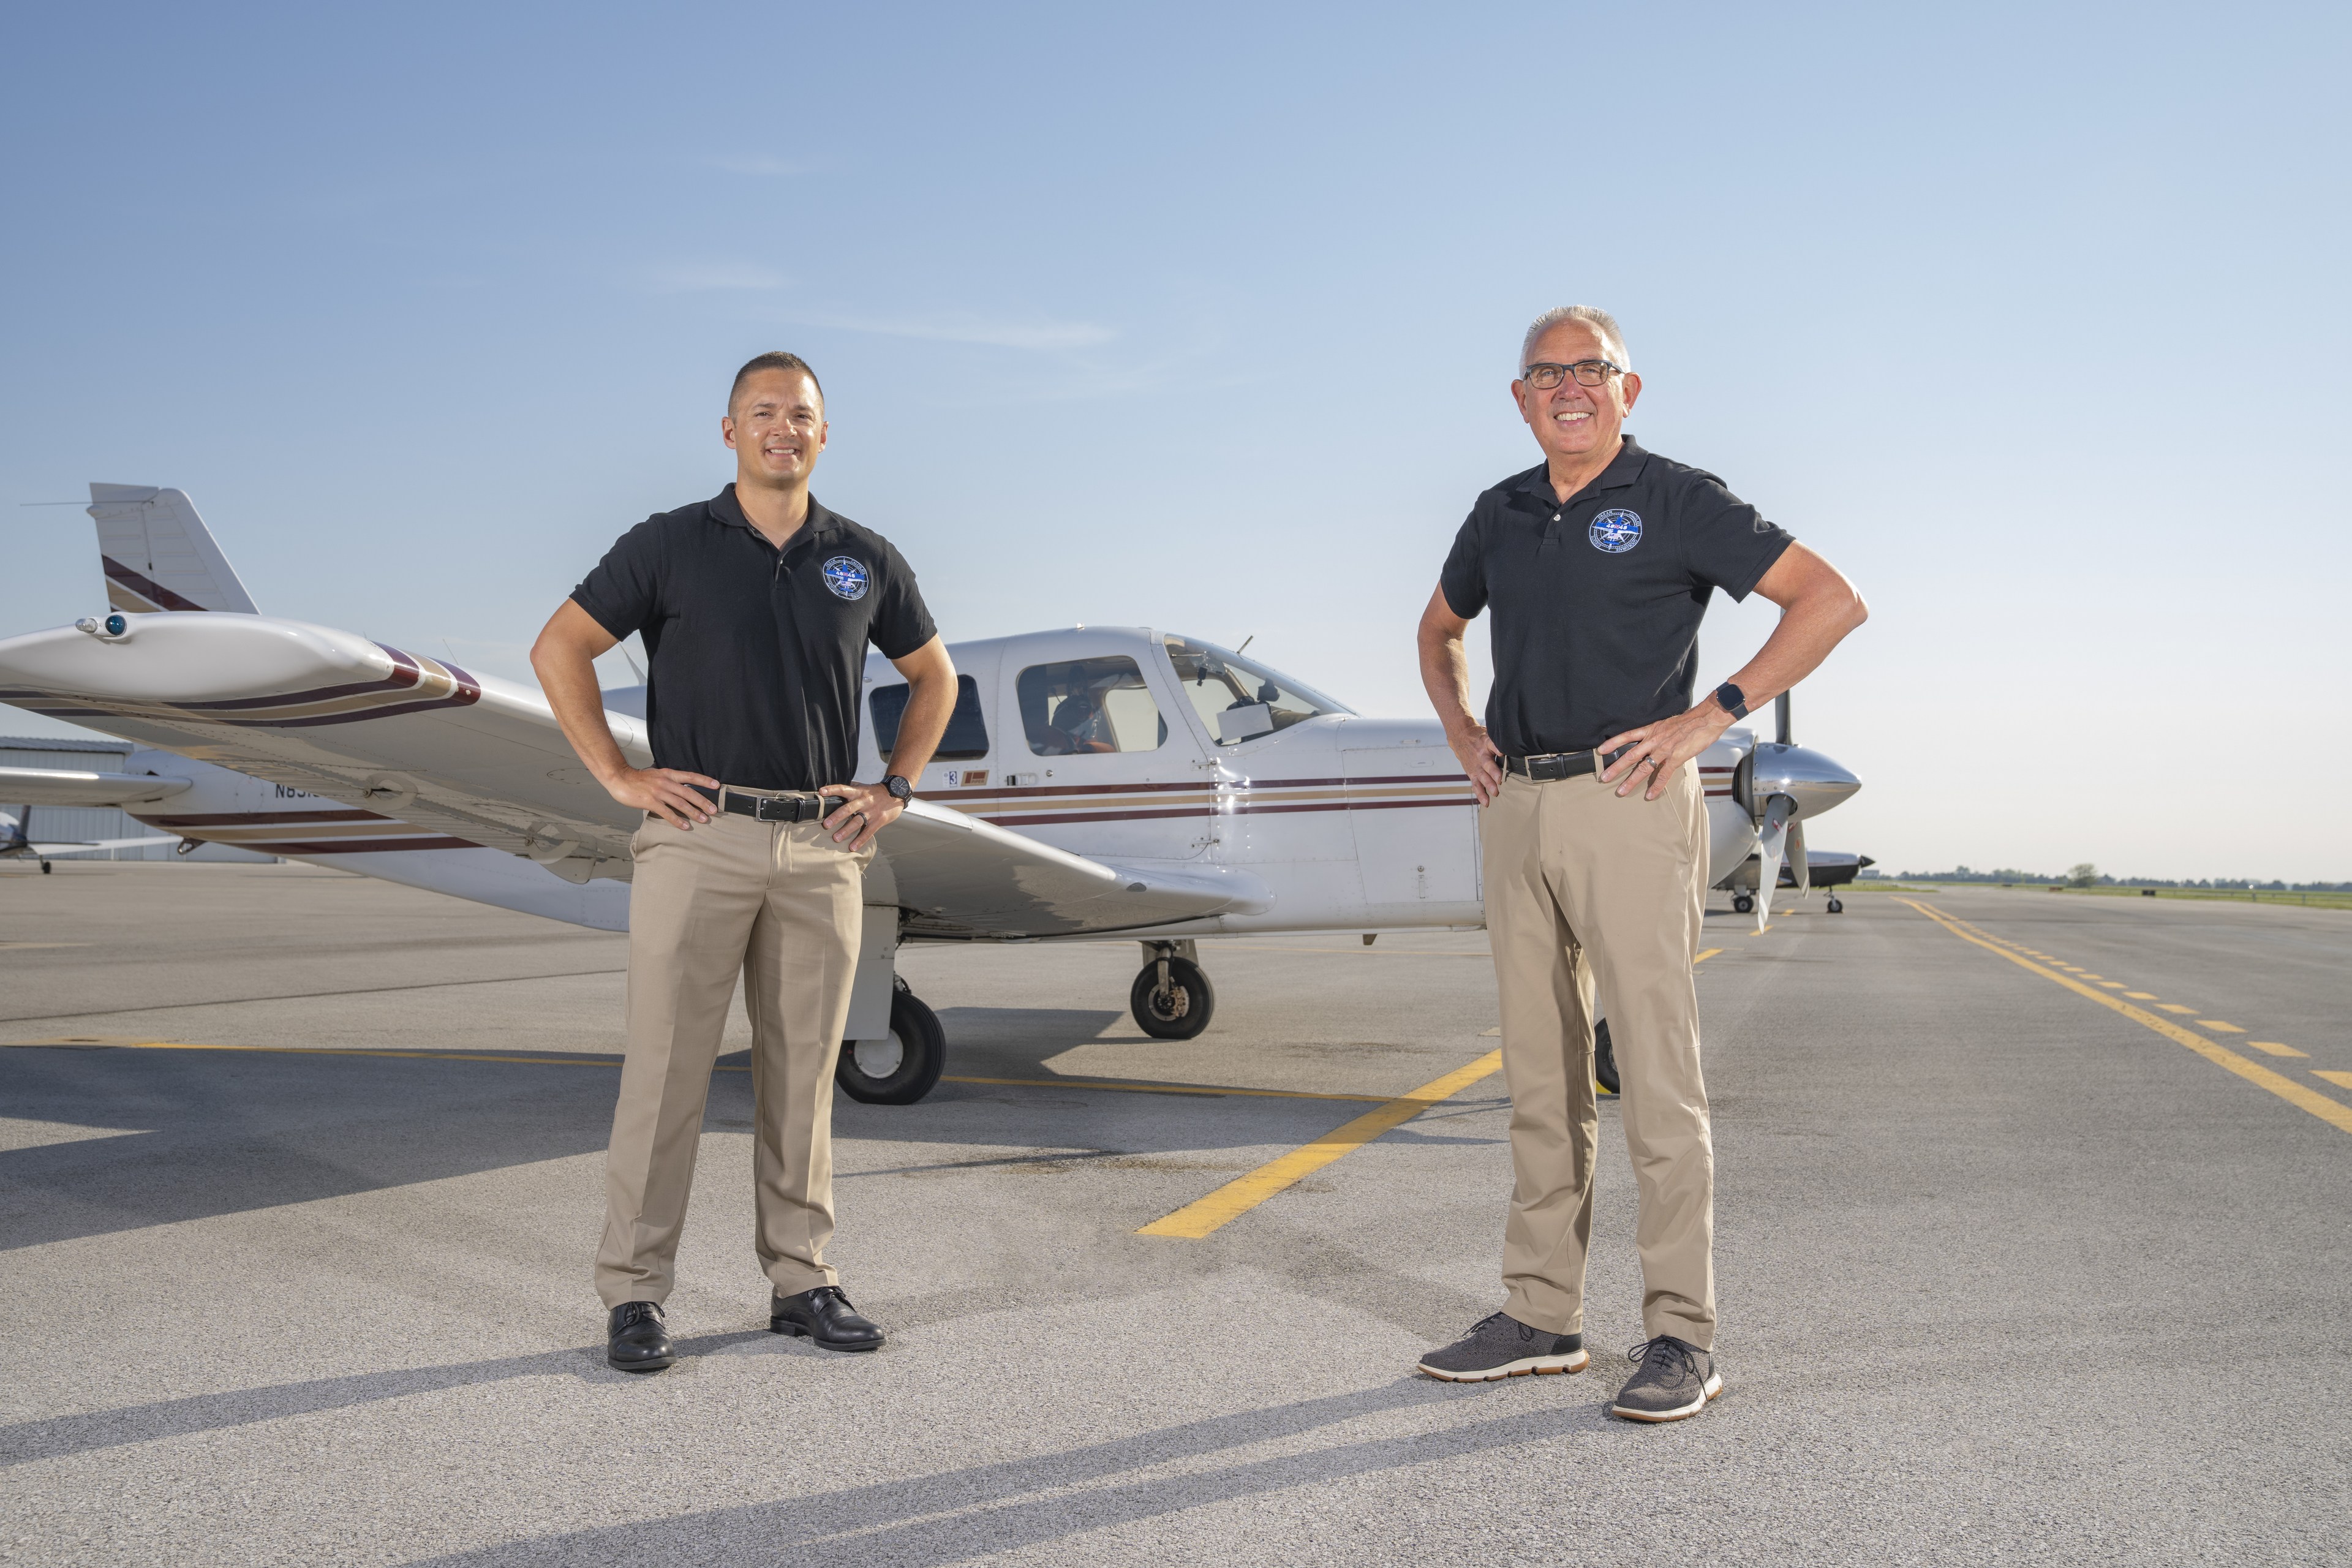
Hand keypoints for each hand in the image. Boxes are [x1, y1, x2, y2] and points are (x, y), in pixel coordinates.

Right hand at [601, 766, 718, 827]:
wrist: (619, 778)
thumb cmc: (637, 778)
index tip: (717, 785)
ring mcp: (658, 792)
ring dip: (694, 812)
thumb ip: (668, 780)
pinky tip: (685, 826)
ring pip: (680, 803)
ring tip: (703, 819)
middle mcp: (666, 782)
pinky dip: (677, 820)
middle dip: (703, 801)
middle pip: (689, 792)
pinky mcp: (650, 802)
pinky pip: (667, 813)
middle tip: (714, 810)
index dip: (704, 780)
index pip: (691, 776)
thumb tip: (680, 788)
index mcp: (668, 774)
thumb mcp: (656, 774)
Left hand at [820, 781, 903, 850]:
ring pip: (857, 821)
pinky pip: (868, 832)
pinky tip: (852, 847)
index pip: (843, 788)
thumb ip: (850, 790)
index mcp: (858, 792)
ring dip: (846, 831)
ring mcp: (872, 811)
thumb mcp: (863, 787)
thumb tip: (832, 791)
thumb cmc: (875, 792)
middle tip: (825, 825)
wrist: (896, 793)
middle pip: (848, 808)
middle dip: (836, 817)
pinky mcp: (879, 820)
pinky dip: (860, 840)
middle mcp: (864, 801)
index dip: (832, 789)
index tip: (821, 791)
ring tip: (836, 838)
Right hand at [1444, 722, 1504, 805]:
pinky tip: (1486, 802)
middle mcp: (1480, 755)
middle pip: (1487, 765)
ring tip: (1495, 793)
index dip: (1497, 748)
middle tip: (1500, 781)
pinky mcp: (1472, 773)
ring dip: (1488, 785)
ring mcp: (1475, 766)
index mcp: (1485, 743)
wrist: (1460, 737)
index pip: (1492, 745)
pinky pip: (1475, 785)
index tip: (1502, 753)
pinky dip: (1480, 794)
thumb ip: (1499, 742)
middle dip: (1493, 773)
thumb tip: (1515, 745)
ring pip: (1481, 777)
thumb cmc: (1479, 737)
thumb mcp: (1488, 734)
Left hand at [1599, 702, 1734, 799]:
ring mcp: (1664, 750)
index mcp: (1651, 730)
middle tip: (1603, 777)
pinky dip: (1656, 786)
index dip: (1613, 743)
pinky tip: (1650, 795)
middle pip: (1630, 755)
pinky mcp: (1676, 758)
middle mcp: (1654, 740)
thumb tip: (1652, 743)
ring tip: (1621, 791)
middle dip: (1615, 767)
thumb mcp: (1667, 724)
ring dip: (1631, 781)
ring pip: (1643, 767)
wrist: (1706, 718)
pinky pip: (1663, 775)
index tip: (1601, 750)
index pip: (1627, 736)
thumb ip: (1658, 734)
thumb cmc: (1689, 721)